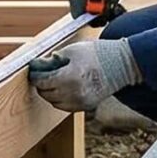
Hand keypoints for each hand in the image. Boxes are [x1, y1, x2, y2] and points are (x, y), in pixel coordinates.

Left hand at [27, 38, 141, 111]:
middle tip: (43, 74)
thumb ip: (52, 59)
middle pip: (46, 93)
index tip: (34, 69)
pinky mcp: (86, 106)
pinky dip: (61, 99)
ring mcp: (81, 102)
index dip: (36, 75)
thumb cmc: (97, 54)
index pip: (42, 81)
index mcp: (69, 77)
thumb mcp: (72, 50)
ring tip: (54, 81)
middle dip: (42, 84)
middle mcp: (74, 93)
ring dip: (50, 92)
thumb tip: (37, 65)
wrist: (121, 64)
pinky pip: (65, 106)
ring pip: (54, 102)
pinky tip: (64, 88)